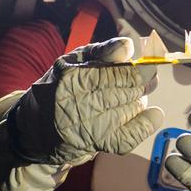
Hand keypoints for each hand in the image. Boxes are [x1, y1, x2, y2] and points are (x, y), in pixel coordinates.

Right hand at [7, 37, 164, 166]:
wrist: (36, 128)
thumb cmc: (59, 87)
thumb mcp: (72, 61)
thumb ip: (102, 51)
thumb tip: (129, 46)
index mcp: (73, 77)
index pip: (120, 70)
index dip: (141, 64)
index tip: (147, 57)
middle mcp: (81, 101)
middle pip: (131, 87)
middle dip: (143, 79)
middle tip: (143, 76)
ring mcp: (91, 125)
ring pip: (134, 106)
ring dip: (139, 98)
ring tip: (130, 94)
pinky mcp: (99, 144)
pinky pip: (132, 134)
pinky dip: (146, 124)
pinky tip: (153, 114)